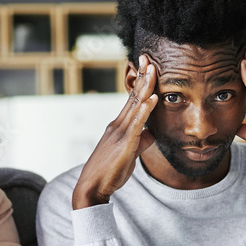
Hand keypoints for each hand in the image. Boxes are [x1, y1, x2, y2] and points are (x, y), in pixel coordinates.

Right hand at [72, 55, 157, 208]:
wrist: (92, 188)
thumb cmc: (110, 172)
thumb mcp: (130, 153)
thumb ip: (141, 141)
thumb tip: (153, 133)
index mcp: (119, 126)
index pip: (132, 99)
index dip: (141, 82)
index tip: (148, 66)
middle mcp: (118, 125)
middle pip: (133, 96)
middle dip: (142, 76)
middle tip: (147, 57)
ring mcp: (120, 133)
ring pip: (134, 105)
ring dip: (145, 86)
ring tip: (152, 69)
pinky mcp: (124, 144)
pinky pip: (136, 124)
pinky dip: (144, 110)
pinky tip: (152, 99)